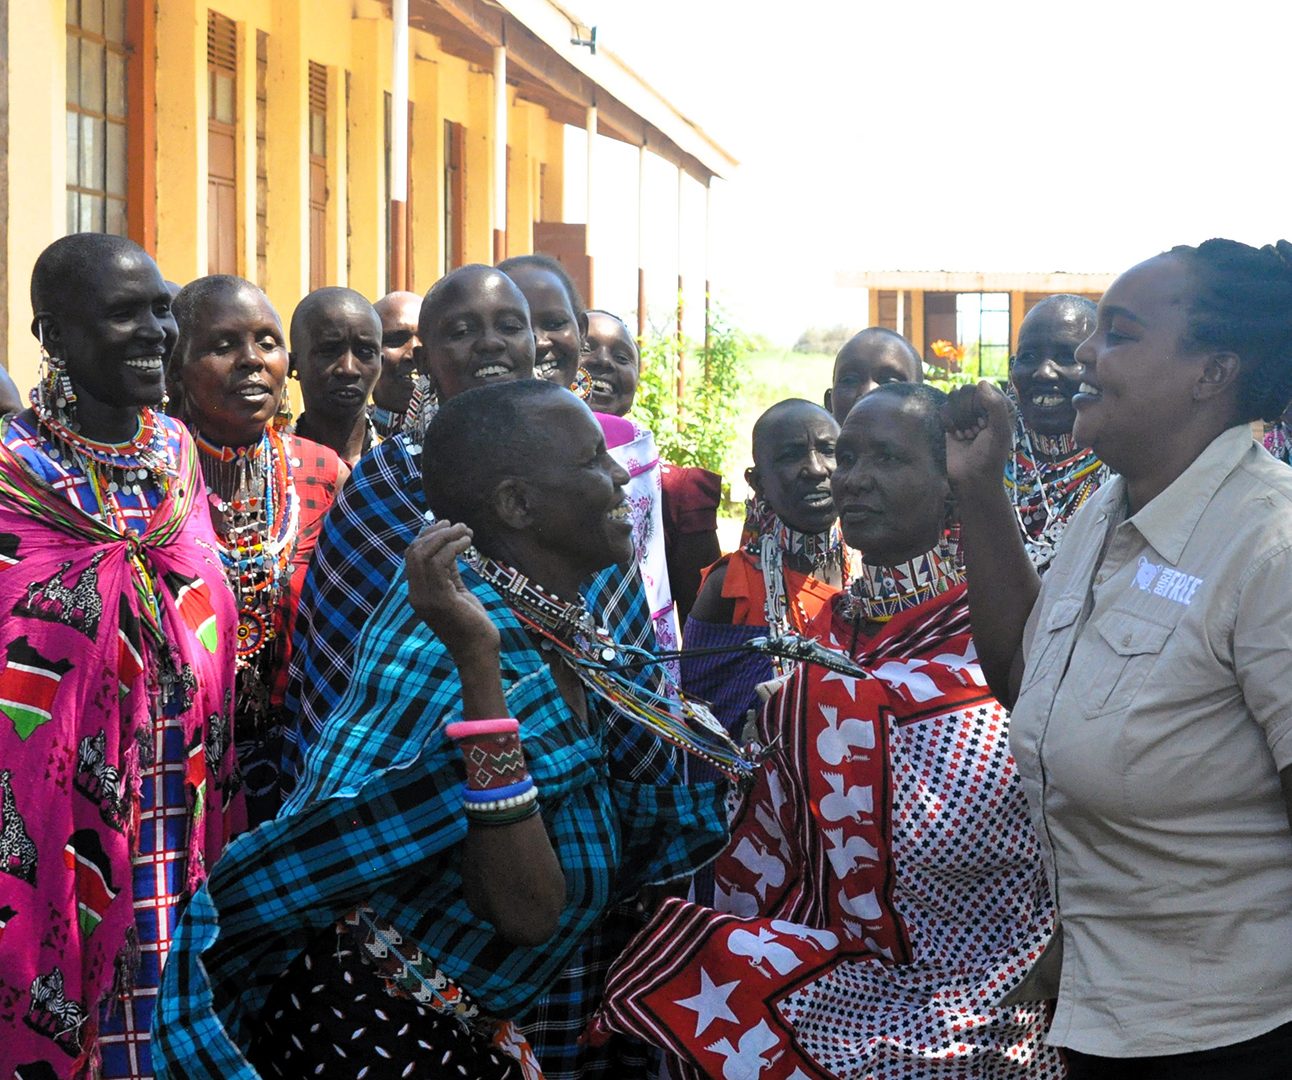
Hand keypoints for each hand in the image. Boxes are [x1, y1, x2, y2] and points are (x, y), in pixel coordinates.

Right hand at [405, 520, 499, 660]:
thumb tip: (449, 546)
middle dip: (435, 532)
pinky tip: (467, 542)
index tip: (446, 525)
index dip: (427, 536)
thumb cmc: (472, 623)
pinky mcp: (441, 599)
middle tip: (457, 524)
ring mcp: (426, 598)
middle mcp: (417, 595)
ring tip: (466, 530)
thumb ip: (448, 572)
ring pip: (425, 553)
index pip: (412, 556)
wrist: (479, 652)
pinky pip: (440, 562)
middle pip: (415, 551)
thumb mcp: (457, 591)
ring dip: (446, 536)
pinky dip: (454, 546)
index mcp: (417, 593)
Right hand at [942, 380, 1015, 489]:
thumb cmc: (990, 457)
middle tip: (975, 431)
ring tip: (966, 435)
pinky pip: (944, 409)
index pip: (986, 388)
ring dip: (958, 417)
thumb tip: (981, 382)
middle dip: (968, 411)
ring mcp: (965, 415)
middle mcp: (982, 409)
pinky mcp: (949, 423)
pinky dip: (947, 422)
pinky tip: (954, 435)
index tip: (985, 423)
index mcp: (1000, 408)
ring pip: (954, 398)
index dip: (982, 403)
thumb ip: (995, 405)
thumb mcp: (1000, 431)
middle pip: (968, 391)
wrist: (971, 480)